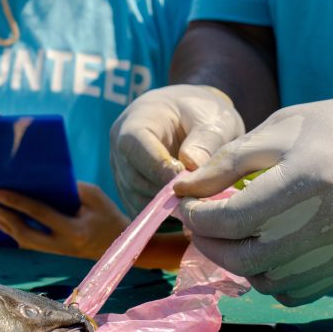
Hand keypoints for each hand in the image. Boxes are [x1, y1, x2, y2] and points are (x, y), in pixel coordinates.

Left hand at [0, 183, 130, 260]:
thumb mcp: (94, 196)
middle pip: (27, 237)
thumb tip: (43, 182)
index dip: (17, 202)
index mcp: (74, 230)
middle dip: (7, 222)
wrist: (122, 245)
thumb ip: (70, 188)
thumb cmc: (108, 215)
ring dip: (9, 230)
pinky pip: (32, 248)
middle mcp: (63, 246)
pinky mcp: (57, 257)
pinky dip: (18, 237)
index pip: (39, 213)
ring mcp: (59, 255)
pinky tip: (8, 227)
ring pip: (27, 245)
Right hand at [110, 85, 244, 214]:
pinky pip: (143, 213)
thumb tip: (191, 169)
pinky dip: (166, 217)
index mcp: (134, 123)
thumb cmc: (202, 114)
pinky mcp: (130, 194)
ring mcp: (121, 174)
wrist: (192, 120)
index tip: (190, 181)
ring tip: (200, 202)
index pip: (134, 148)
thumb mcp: (213, 120)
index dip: (160, 168)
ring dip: (169, 207)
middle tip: (202, 198)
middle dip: (168, 192)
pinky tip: (190, 208)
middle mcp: (119, 150)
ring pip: (138, 201)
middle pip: (135, 180)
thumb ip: (205, 142)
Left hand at [175, 90, 332, 304]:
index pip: (235, 217)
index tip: (188, 206)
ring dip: (237, 264)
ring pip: (268, 281)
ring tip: (231, 235)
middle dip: (210, 245)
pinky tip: (265, 251)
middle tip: (200, 225)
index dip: (199, 216)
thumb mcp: (279, 128)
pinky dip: (269, 278)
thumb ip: (227, 162)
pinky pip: (295, 292)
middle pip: (246, 258)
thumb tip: (183, 191)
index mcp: (307, 178)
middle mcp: (328, 221)